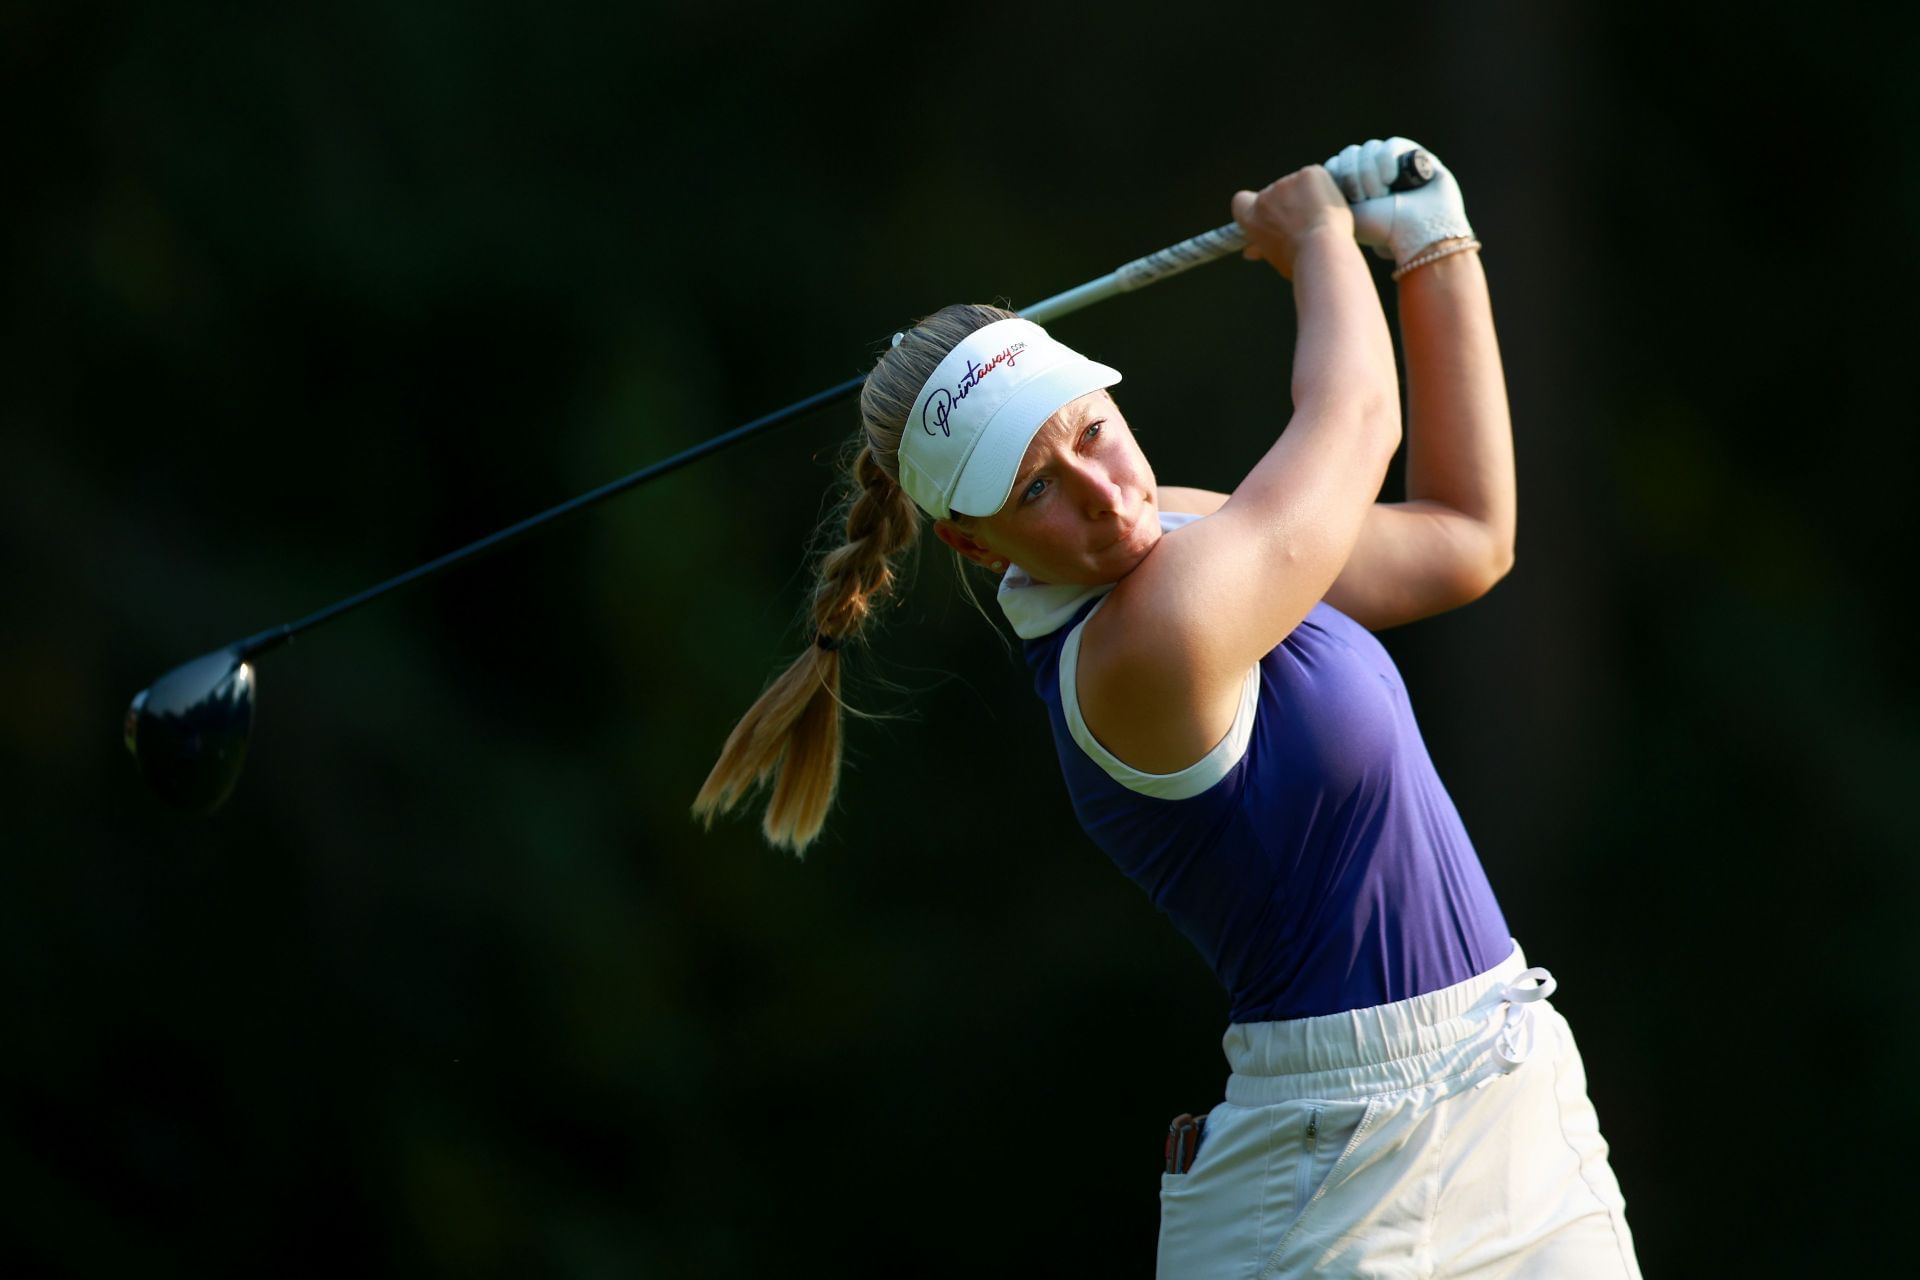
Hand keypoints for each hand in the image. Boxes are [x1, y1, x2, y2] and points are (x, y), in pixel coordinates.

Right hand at [1230, 166, 1353, 279]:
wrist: (1323, 250)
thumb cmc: (1300, 262)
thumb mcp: (1275, 258)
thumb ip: (1262, 248)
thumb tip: (1250, 251)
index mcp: (1252, 218)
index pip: (1241, 201)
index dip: (1253, 205)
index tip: (1267, 215)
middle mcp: (1265, 196)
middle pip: (1275, 192)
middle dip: (1288, 202)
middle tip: (1304, 222)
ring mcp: (1287, 182)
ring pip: (1298, 185)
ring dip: (1308, 196)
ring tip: (1321, 220)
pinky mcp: (1309, 174)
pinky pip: (1317, 178)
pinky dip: (1324, 189)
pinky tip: (1330, 208)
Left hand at [1324, 137, 1472, 265]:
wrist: (1416, 235)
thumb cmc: (1380, 230)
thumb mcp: (1344, 212)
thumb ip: (1326, 194)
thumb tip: (1310, 176)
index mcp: (1355, 187)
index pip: (1336, 164)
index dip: (1337, 175)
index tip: (1343, 198)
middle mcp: (1375, 174)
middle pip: (1350, 154)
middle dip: (1353, 176)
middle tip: (1364, 199)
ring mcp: (1396, 163)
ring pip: (1369, 148)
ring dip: (1370, 172)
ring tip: (1382, 194)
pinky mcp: (1416, 155)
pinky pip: (1392, 144)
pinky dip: (1386, 160)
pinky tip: (1391, 179)